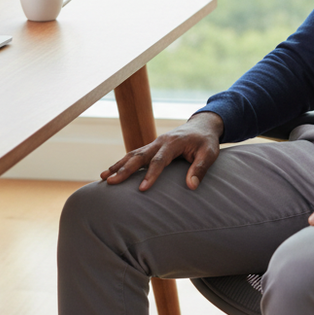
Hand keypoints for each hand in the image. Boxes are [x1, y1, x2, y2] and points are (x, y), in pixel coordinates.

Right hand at [100, 111, 223, 191]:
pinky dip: (121, 163)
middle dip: (124, 170)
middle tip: (111, 182)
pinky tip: (111, 172)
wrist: (202, 125)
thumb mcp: (210, 153)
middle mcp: (159, 142)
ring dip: (118, 166)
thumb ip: (200, 168)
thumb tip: (192, 186)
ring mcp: (154, 143)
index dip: (150, 175)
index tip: (141, 189)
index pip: (159, 161)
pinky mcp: (151, 147)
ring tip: (103, 178)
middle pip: (139, 156)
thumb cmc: (206, 141)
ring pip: (132, 154)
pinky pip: (134, 155)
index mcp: (173, 143)